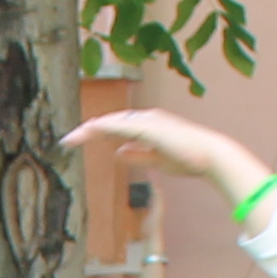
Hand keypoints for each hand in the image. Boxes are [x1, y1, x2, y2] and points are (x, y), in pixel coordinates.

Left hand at [66, 107, 262, 191]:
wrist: (209, 157)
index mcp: (148, 126)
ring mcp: (148, 120)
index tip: (78, 140)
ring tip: (71, 138)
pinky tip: (90, 131)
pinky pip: (121, 125)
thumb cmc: (189, 158)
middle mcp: (146, 118)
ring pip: (112, 122)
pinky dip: (104, 127)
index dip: (97, 132)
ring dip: (91, 129)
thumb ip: (138, 155)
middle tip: (67, 140)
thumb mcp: (156, 159)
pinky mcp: (149, 126)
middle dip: (87, 131)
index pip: (116, 127)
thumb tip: (118, 151)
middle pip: (110, 122)